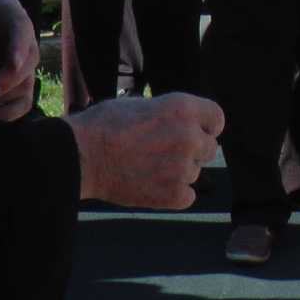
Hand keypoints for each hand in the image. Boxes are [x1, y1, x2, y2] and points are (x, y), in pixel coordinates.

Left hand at [0, 0, 38, 122]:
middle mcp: (21, 36)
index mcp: (7, 12)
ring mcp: (22, 62)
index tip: (13, 64)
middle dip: (7, 79)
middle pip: (29, 59)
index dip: (19, 46)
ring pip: (25, 83)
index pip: (21, 27)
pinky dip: (9, 113)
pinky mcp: (17, 85)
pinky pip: (24, 102)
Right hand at [68, 93, 225, 208]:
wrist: (82, 156)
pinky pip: (187, 195)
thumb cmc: (104, 126)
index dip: (207, 126)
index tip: (197, 131)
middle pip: (210, 148)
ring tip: (148, 167)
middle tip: (165, 152)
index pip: (217, 118)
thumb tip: (180, 121)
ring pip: (195, 172)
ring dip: (178, 171)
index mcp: (182, 108)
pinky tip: (151, 185)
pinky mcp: (174, 194)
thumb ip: (168, 113)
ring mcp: (183, 167)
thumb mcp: (141, 104)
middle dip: (193, 150)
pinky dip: (173, 193)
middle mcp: (189, 136)